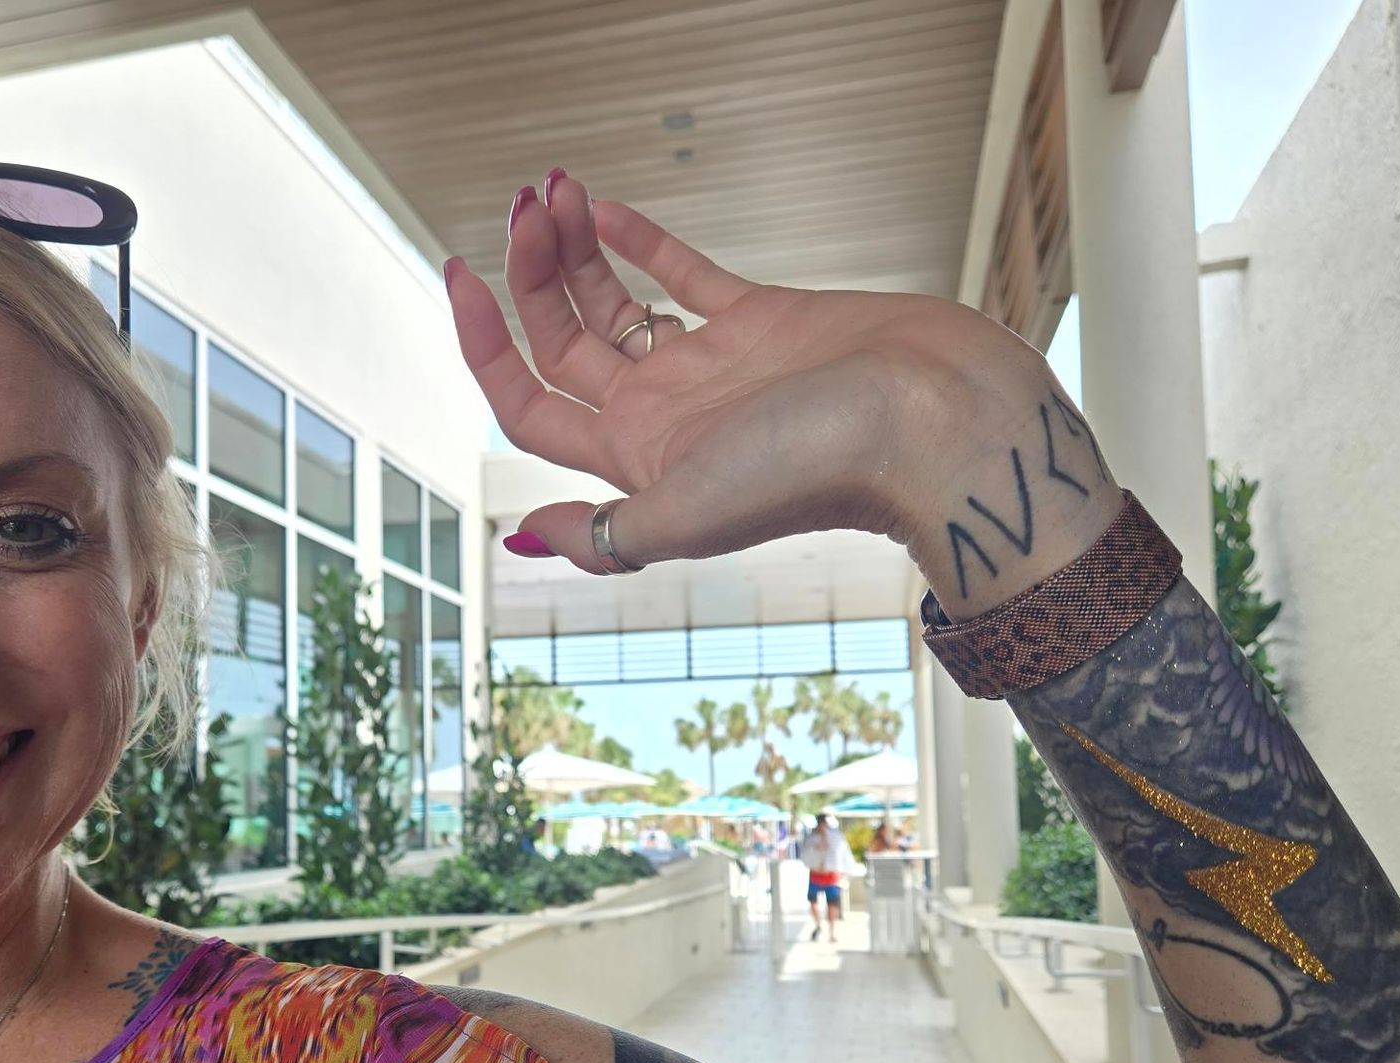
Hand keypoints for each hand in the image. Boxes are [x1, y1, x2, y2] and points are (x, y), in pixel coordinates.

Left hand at [445, 173, 1104, 601]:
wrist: (938, 422)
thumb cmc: (818, 472)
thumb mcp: (687, 513)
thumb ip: (604, 534)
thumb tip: (518, 536)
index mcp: (638, 460)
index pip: (529, 401)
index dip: (484, 342)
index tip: (460, 270)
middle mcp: (667, 415)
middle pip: (565, 340)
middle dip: (533, 272)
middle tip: (528, 205)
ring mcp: (713, 367)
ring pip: (616, 303)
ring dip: (577, 250)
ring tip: (555, 189)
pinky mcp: (764, 321)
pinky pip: (685, 275)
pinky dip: (643, 242)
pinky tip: (604, 207)